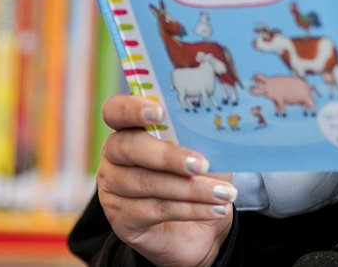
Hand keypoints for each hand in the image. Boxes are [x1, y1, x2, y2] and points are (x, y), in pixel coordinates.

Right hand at [97, 94, 235, 266]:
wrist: (199, 228)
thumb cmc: (198, 177)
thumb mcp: (205, 151)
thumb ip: (202, 136)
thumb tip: (220, 126)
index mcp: (130, 128)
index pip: (116, 111)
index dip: (132, 108)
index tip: (158, 112)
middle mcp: (114, 156)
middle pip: (128, 148)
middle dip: (168, 156)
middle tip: (202, 164)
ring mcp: (113, 188)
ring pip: (146, 183)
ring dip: (190, 189)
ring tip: (224, 194)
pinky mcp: (121, 219)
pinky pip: (154, 211)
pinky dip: (189, 210)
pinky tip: (214, 210)